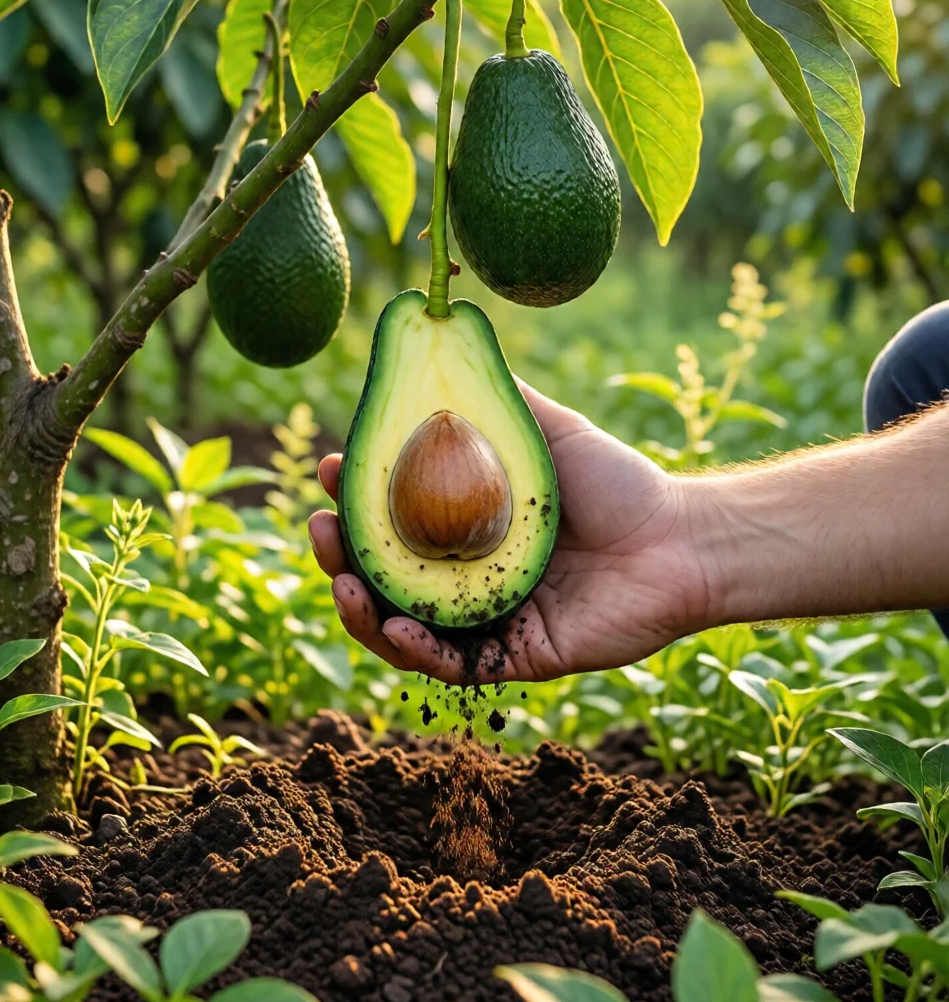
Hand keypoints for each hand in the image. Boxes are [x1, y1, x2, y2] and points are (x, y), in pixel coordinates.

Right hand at [307, 382, 711, 684]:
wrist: (681, 539)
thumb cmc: (620, 482)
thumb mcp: (547, 428)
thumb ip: (496, 396)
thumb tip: (447, 336)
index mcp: (467, 526)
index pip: (392, 517)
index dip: (353, 498)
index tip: (329, 466)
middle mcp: (469, 576)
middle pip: (386, 575)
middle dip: (342, 556)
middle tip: (320, 528)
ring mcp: (491, 620)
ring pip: (405, 627)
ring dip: (363, 610)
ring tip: (344, 583)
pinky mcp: (519, 659)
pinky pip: (455, 664)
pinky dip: (416, 650)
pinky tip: (395, 625)